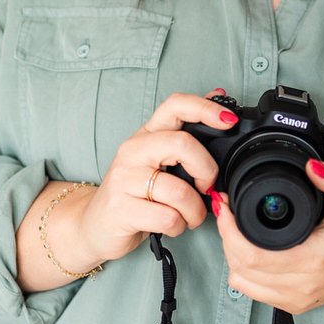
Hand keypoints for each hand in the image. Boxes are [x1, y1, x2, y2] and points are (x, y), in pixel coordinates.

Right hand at [70, 90, 236, 268]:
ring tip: (190, 216)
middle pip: (182, 144)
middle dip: (207, 170)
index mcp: (146, 135)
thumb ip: (185, 133)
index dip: (205, 108)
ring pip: (179, 191)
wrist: (95, 225)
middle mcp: (133, 151)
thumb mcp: (158, 158)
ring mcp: (125, 179)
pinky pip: (168, 217)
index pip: (175, 105)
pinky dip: (179, 226)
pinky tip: (172, 225)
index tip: (228, 121)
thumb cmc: (133, 191)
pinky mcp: (122, 209)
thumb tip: (217, 97)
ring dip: (195, 210)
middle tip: (207, 187)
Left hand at [209, 159, 323, 315]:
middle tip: (226, 209)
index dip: (230, 229)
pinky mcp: (295, 304)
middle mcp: (302, 285)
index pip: (252, 255)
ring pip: (242, 283)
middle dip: (226, 236)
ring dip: (232, 255)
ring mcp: (297, 299)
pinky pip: (254, 292)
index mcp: (314, 259)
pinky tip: (247, 248)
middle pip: (241, 269)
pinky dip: (243, 270)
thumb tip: (311, 166)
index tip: (227, 204)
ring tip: (234, 227)